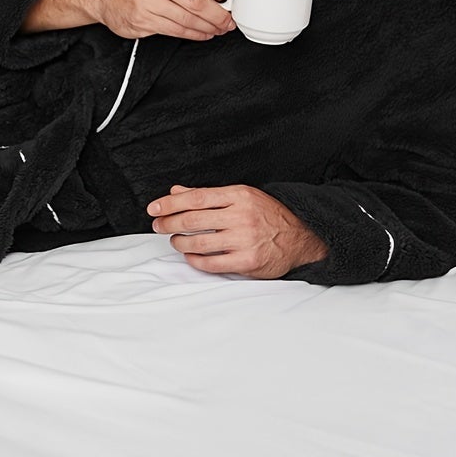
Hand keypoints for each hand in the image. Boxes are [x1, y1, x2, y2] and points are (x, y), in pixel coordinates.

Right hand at [90, 0, 235, 41]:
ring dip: (207, 28)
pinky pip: (174, 30)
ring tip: (218, 29)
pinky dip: (193, 34)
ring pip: (186, 19)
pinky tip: (202, 33)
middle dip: (217, 15)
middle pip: (196, 1)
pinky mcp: (142, 20)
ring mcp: (147, 1)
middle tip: (228, 21)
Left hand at [146, 183, 328, 278]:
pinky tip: (191, 255)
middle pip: (192, 220)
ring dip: (179, 242)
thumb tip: (176, 192)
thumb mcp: (241, 196)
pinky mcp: (247, 262)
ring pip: (198, 243)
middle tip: (158, 225)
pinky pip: (211, 263)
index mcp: (239, 196)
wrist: (301, 237)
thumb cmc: (268, 215)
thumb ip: (208, 195)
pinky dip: (195, 260)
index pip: (196, 197)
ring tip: (175, 240)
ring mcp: (245, 240)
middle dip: (168, 223)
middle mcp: (241, 216)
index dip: (170, 203)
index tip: (154, 208)